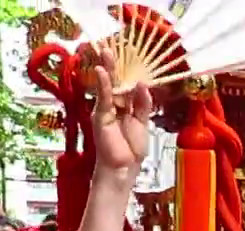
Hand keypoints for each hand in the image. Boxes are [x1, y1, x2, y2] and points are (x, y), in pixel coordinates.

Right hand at [91, 48, 152, 180]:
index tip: (129, 56)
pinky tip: (102, 72)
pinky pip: (103, 97)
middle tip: (111, 47)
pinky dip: (103, 84)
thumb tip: (142, 84)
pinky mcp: (100, 116)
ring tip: (105, 51)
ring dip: (107, 68)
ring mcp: (106, 110)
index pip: (126, 85)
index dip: (128, 72)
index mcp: (125, 108)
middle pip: (115, 82)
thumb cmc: (131, 150)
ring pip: (107, 86)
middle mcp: (114, 106)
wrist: (123, 168)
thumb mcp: (143, 123)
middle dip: (114, 65)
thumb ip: (143, 103)